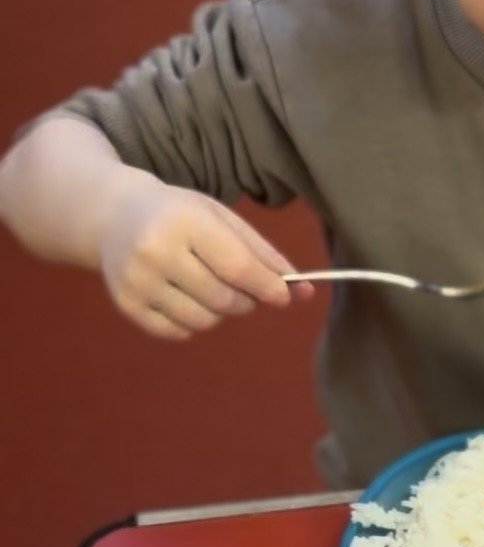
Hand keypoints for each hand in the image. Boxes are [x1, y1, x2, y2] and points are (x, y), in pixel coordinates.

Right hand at [99, 172, 313, 339]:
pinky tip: (187, 297)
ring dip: (221, 312)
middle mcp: (155, 253)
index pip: (237, 268)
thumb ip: (264, 254)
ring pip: (202, 320)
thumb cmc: (180, 214)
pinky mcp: (126, 305)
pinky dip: (194, 322)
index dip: (268, 287)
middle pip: (222, 299)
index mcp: (184, 222)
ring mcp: (136, 282)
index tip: (284, 295)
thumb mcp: (222, 219)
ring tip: (211, 287)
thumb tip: (305, 292)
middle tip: (245, 287)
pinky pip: (178, 332)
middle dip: (246, 300)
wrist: (114, 214)